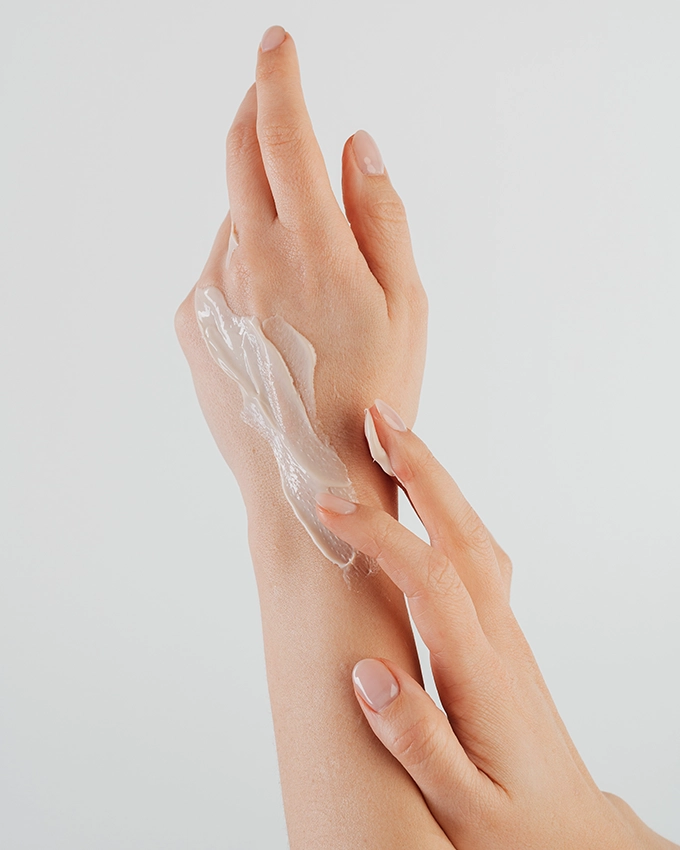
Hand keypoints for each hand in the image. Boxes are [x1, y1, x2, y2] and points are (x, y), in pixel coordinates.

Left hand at [174, 26, 426, 510]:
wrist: (308, 481)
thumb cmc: (373, 399)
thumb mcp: (407, 306)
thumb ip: (382, 216)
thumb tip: (356, 144)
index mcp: (310, 248)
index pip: (282, 131)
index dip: (279, 76)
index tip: (277, 42)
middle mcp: (247, 259)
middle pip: (238, 153)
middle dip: (255, 112)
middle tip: (272, 96)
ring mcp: (209, 291)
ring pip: (233, 216)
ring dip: (264, 209)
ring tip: (304, 272)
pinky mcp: (190, 323)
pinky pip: (217, 265)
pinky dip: (245, 258)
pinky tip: (275, 311)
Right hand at [316, 402, 678, 849]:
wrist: (572, 837)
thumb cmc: (514, 828)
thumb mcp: (462, 809)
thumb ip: (418, 743)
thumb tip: (370, 676)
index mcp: (482, 676)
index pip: (429, 581)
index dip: (380, 536)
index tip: (330, 508)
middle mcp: (498, 640)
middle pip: (462, 534)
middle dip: (421, 470)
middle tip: (379, 419)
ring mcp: (505, 634)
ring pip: (474, 538)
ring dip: (437, 483)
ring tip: (397, 442)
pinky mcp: (503, 638)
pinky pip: (477, 556)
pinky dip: (448, 514)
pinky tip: (426, 507)